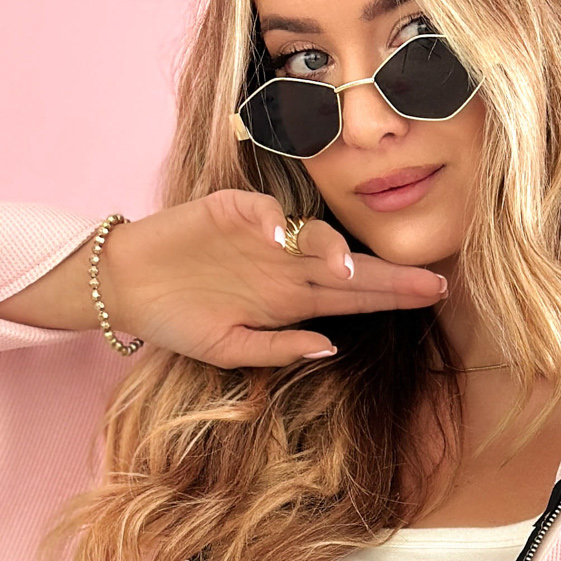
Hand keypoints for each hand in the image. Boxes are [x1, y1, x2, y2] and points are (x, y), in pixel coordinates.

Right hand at [104, 190, 447, 368]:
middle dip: (390, 276)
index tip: (433, 298)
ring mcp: (262, 237)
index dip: (392, 297)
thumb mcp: (227, 350)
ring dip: (334, 252)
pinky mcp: (231, 210)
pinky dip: (272, 224)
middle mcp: (286, 267)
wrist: (126, 284)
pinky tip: (280, 240)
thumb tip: (327, 348)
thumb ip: (276, 349)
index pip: (352, 298)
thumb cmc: (178, 320)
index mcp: (291, 300)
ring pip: (313, 239)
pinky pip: (262, 214)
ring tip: (350, 270)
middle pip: (348, 269)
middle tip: (434, 283)